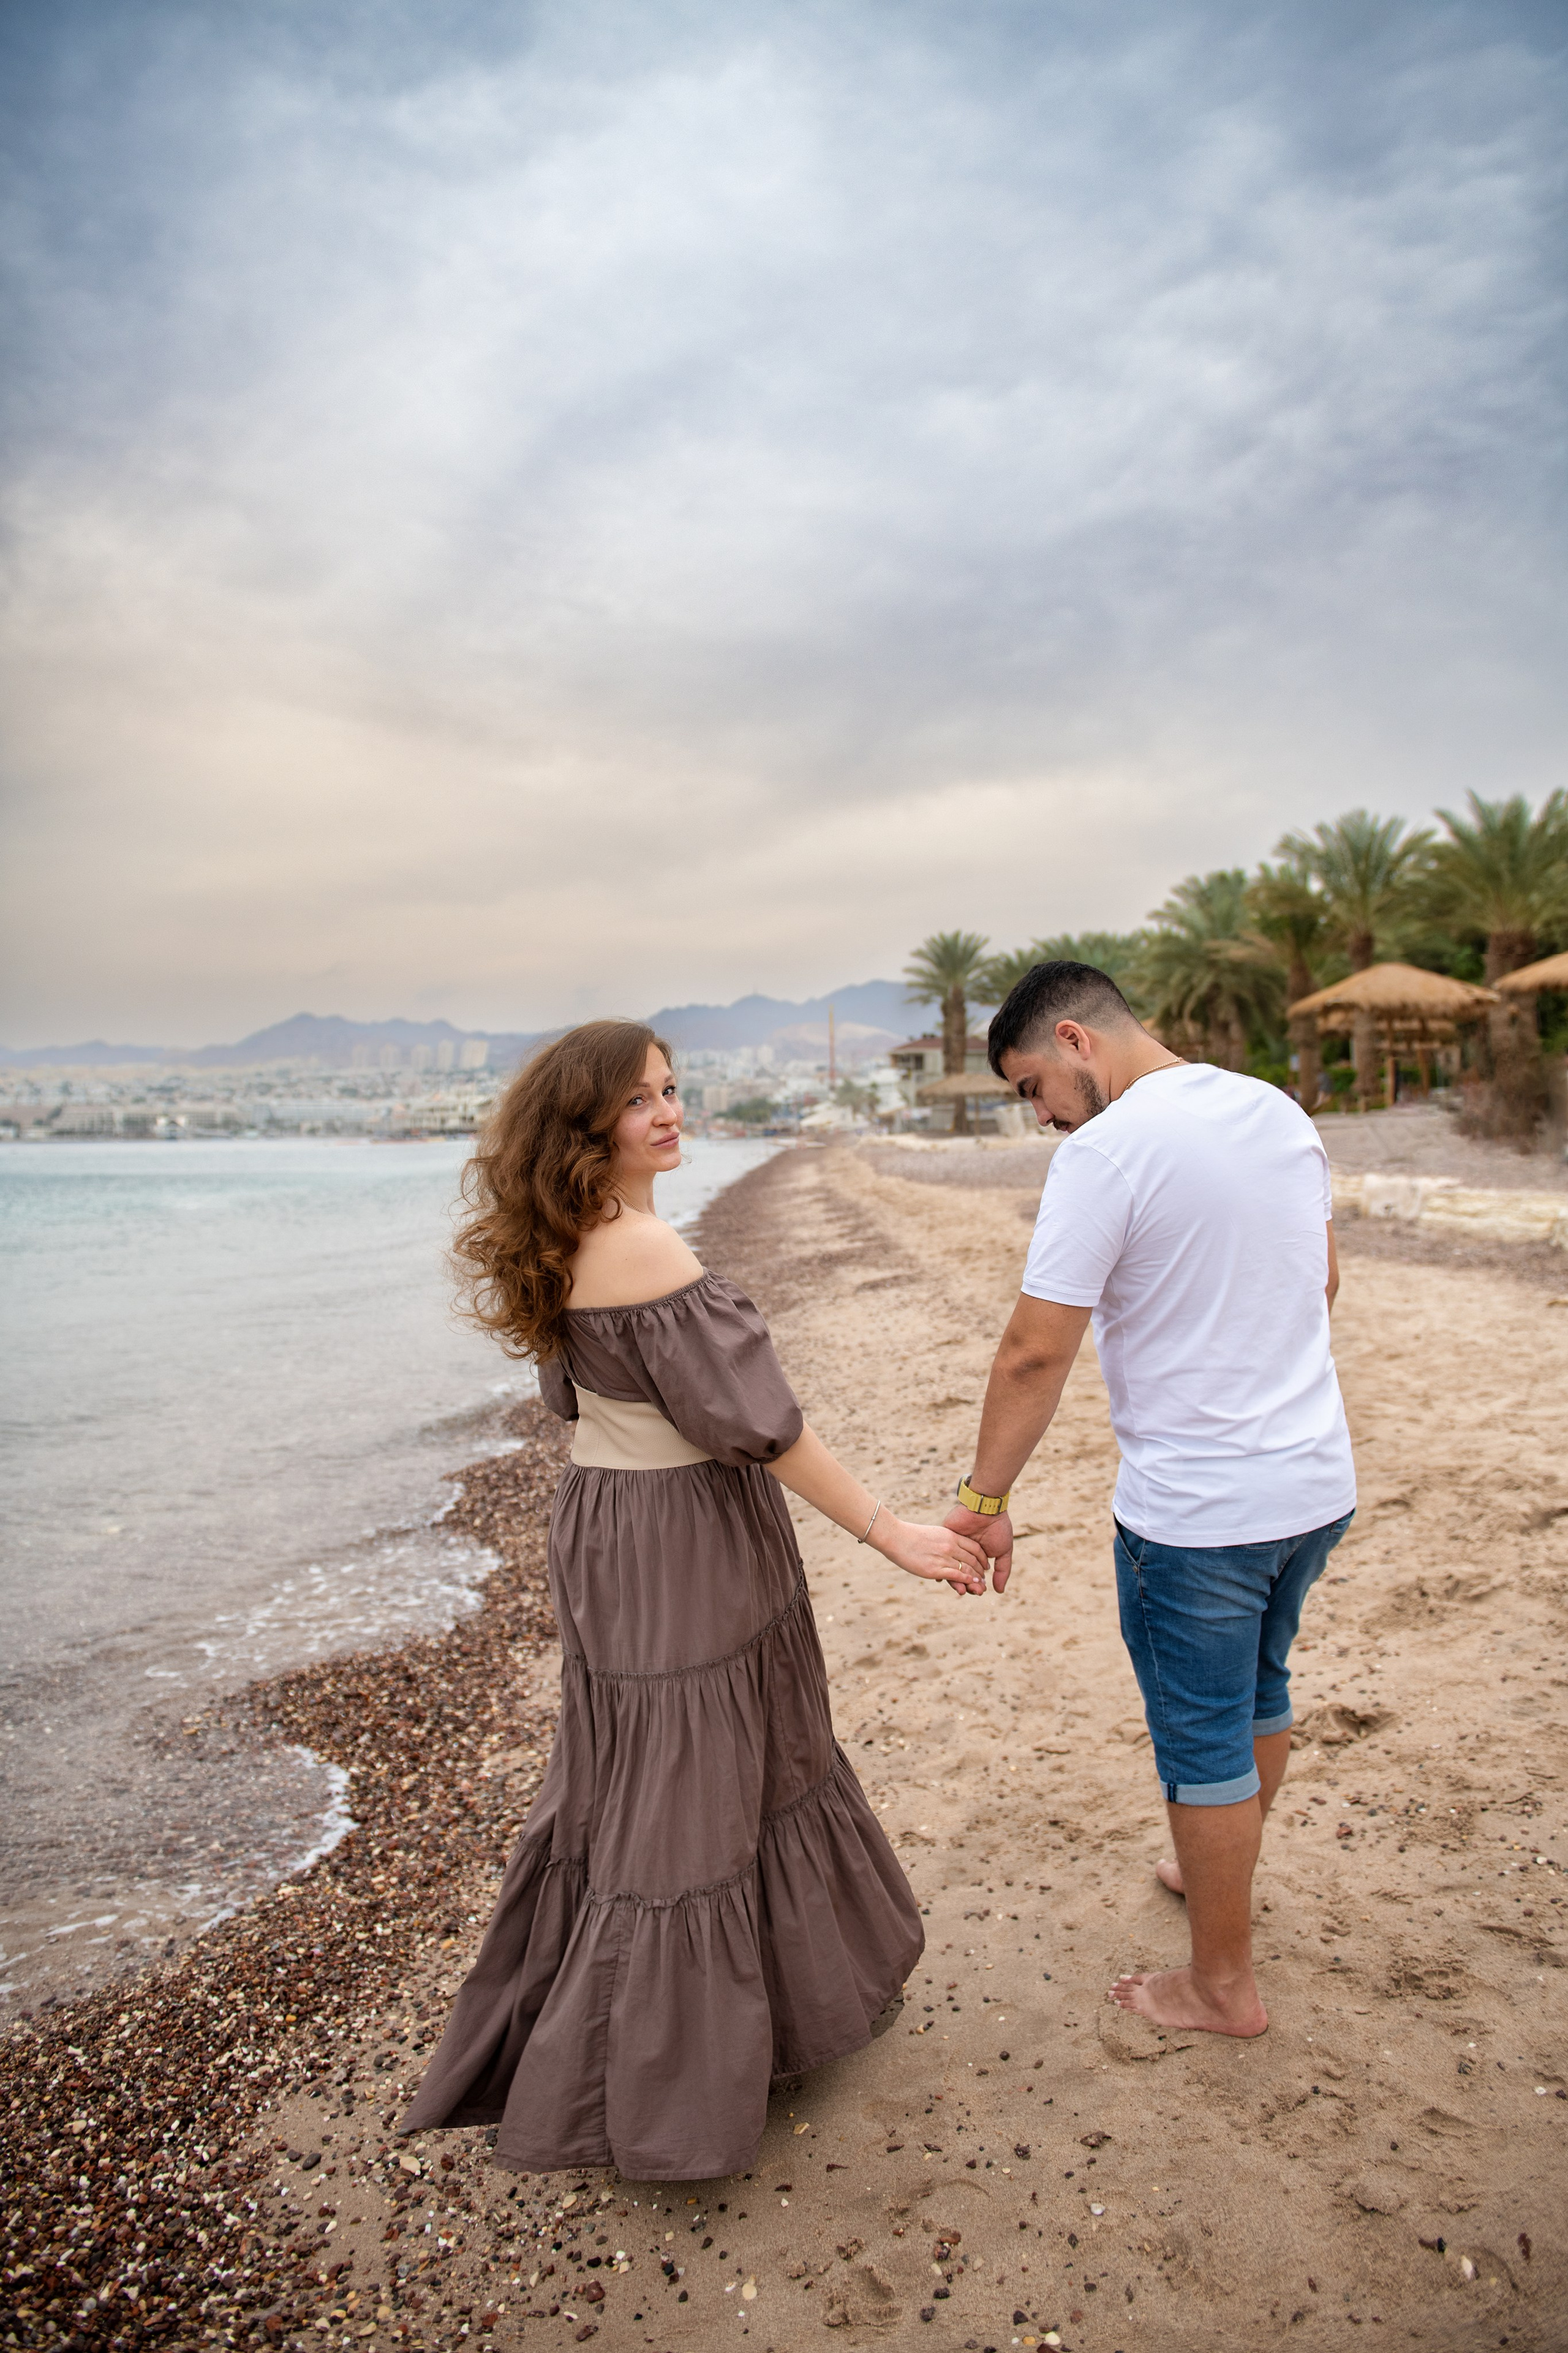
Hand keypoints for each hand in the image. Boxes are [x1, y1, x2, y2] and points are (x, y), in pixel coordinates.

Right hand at [870, 1514, 988, 1596]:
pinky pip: (957, 1576)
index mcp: (950, 1535)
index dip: (982, 1558)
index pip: (974, 1547)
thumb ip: (944, 1541)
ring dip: (976, 1579)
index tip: (985, 1564)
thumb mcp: (933, 1534)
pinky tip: (970, 1584)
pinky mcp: (935, 1569)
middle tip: (985, 1579)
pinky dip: (966, 1581)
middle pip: (973, 1559)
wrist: (895, 1537)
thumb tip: (948, 1548)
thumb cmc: (910, 1535)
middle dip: (981, 1571)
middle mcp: (950, 1546)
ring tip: (981, 1586)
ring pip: (967, 1569)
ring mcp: (943, 1557)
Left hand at [944, 1504, 1014, 1593]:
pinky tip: (942, 1577)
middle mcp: (964, 1552)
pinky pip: (941, 1555)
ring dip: (955, 1580)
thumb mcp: (1003, 1551)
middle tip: (973, 1591)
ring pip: (950, 1567)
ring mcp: (954, 1545)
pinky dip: (941, 1566)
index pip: (973, 1574)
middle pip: (961, 1574)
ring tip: (961, 1588)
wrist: (987, 1508)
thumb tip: (999, 1591)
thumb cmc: (998, 1528)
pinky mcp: (945, 1537)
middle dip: (967, 1584)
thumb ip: (1002, 1571)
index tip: (980, 1591)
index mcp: (977, 1556)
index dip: (977, 1584)